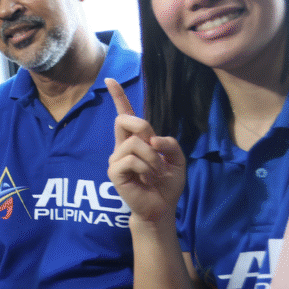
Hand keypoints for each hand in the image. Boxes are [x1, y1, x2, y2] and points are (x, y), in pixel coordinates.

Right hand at [105, 78, 185, 222]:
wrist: (161, 208)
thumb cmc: (166, 184)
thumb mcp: (177, 160)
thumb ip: (170, 144)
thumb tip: (152, 139)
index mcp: (135, 141)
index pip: (124, 115)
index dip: (118, 97)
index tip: (110, 80)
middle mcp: (122, 146)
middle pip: (125, 120)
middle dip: (143, 126)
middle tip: (155, 147)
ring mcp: (116, 159)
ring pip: (134, 143)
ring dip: (152, 157)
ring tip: (155, 172)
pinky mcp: (114, 172)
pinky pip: (131, 159)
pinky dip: (145, 167)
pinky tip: (147, 178)